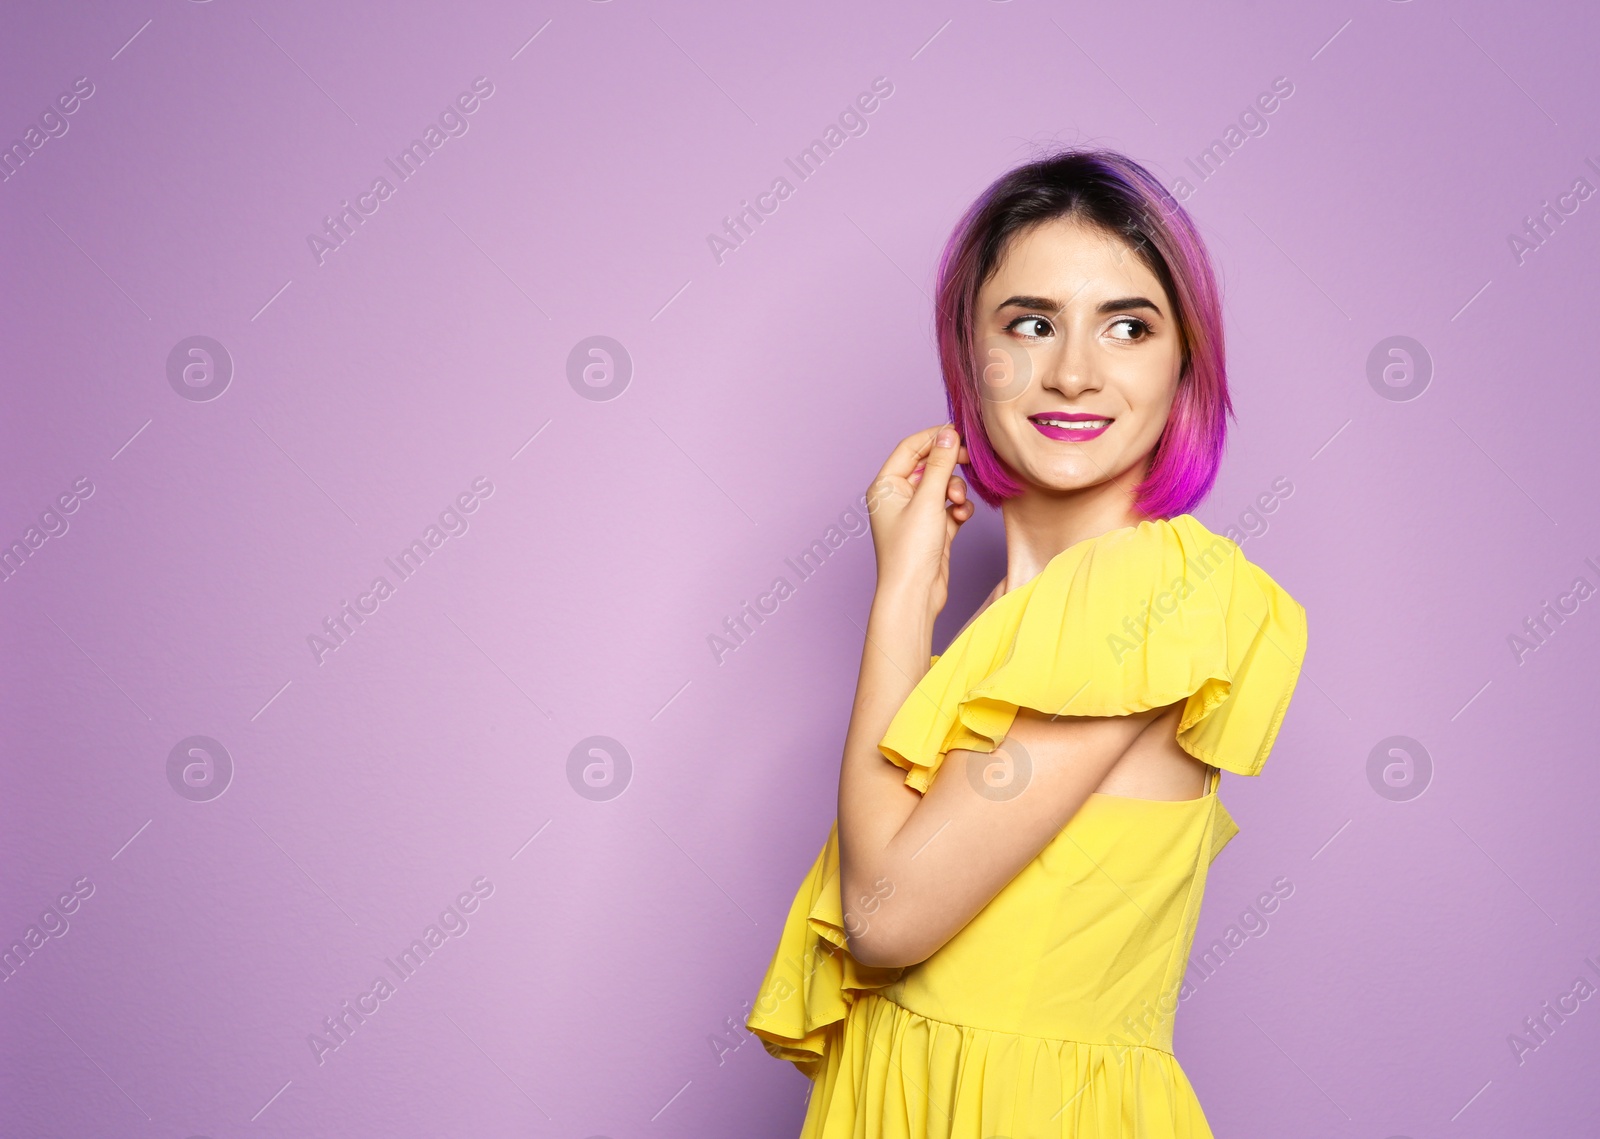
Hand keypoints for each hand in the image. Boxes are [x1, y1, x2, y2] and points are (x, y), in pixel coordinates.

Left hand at [865, 425, 973, 619]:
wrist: (914, 594)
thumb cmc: (911, 550)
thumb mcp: (928, 501)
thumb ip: (940, 464)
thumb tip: (949, 434)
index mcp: (885, 486)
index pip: (910, 447)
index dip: (935, 437)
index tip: (960, 433)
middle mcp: (897, 497)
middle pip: (928, 465)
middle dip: (949, 465)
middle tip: (970, 461)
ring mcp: (915, 513)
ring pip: (941, 486)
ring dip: (955, 489)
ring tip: (957, 502)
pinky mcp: (932, 529)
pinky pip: (949, 507)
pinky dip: (958, 508)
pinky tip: (961, 517)